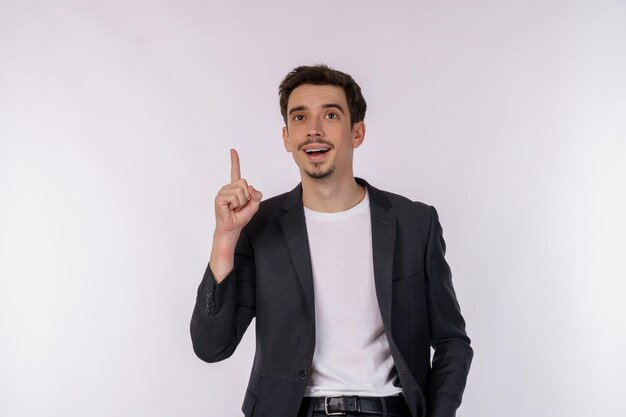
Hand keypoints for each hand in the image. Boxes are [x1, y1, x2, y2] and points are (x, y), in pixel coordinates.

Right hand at [210, 149, 261, 281]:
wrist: (232, 228)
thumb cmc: (241, 217)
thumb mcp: (254, 205)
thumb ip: (256, 194)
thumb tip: (249, 186)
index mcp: (235, 188)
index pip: (236, 172)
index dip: (235, 161)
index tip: (232, 150)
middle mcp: (228, 188)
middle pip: (244, 183)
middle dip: (246, 196)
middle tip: (240, 206)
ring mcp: (223, 192)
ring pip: (240, 190)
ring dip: (241, 202)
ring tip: (235, 208)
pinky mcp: (219, 198)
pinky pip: (234, 196)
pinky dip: (236, 204)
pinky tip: (230, 209)